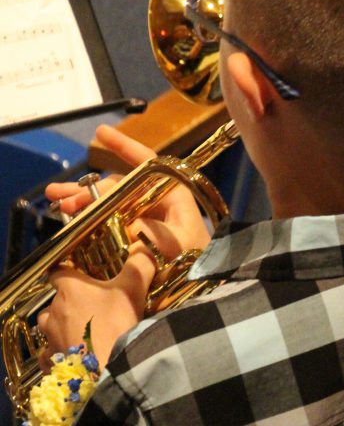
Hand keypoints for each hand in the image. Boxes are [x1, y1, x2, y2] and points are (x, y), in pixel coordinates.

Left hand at [37, 242, 154, 369]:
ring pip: (47, 325)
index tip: (74, 273)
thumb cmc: (118, 320)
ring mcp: (50, 336)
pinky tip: (70, 354)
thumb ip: (140, 264)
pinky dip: (56, 352)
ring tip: (77, 330)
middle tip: (89, 306)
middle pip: (54, 300)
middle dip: (67, 301)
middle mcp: (55, 310)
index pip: (57, 272)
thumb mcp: (134, 286)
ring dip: (58, 325)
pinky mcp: (51, 360)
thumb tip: (145, 250)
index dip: (65, 271)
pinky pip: (48, 353)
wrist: (109, 363)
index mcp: (71, 289)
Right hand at [46, 125, 211, 256]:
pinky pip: (111, 226)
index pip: (150, 164)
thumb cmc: (193, 268)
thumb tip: (120, 218)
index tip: (101, 133)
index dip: (126, 147)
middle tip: (58, 194)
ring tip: (58, 205)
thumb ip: (147, 229)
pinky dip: (92, 222)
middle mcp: (161, 208)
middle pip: (122, 187)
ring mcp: (148, 225)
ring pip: (113, 206)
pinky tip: (71, 225)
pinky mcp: (137, 243)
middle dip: (90, 187)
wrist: (197, 299)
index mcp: (175, 199)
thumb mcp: (173, 246)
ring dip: (85, 204)